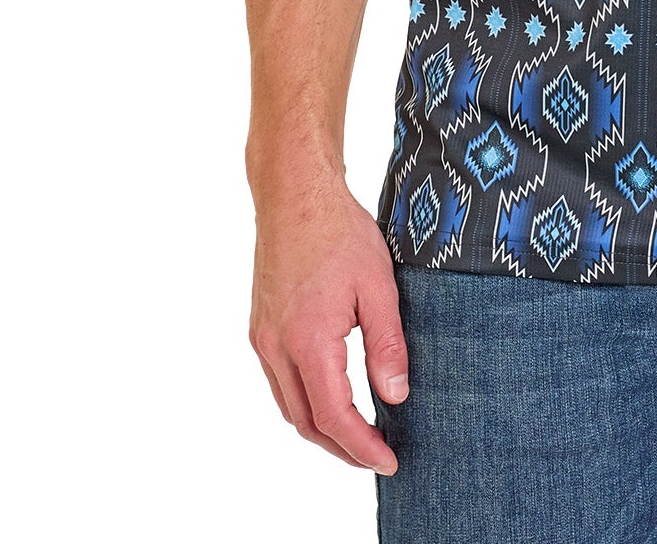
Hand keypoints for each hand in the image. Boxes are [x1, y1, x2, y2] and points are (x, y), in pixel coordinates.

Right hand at [248, 177, 408, 473]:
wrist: (294, 194)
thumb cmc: (339, 231)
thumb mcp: (378, 285)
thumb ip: (387, 344)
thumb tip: (395, 397)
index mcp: (308, 340)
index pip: (334, 416)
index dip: (362, 447)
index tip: (389, 462)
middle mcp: (277, 347)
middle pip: (306, 422)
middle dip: (342, 448)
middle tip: (378, 456)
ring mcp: (263, 339)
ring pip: (289, 406)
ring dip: (322, 429)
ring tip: (359, 436)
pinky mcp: (260, 328)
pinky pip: (280, 383)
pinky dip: (305, 402)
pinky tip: (331, 398)